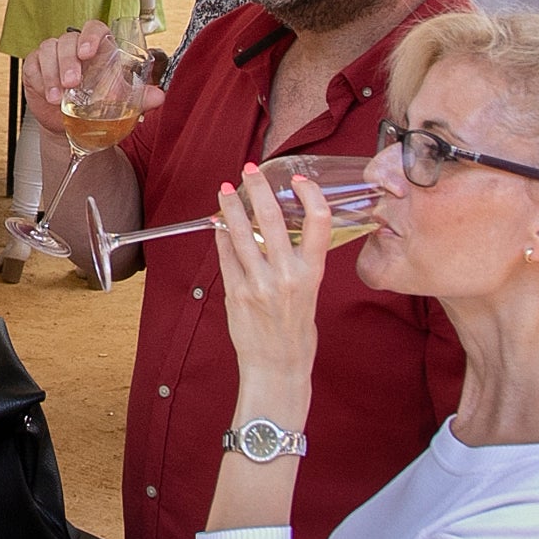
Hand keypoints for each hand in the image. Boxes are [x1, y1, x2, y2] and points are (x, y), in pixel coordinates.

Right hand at [20, 23, 160, 134]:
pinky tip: (48, 95)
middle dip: (69, 61)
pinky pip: (33, 65)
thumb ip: (140, 98)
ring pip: (49, 50)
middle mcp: (73, 47)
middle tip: (73, 83)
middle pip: (68, 41)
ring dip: (52, 73)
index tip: (88, 52)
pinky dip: (40, 80)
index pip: (94, 28)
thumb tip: (159, 96)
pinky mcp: (35, 67)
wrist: (72, 127)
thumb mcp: (120, 103)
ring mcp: (52, 55)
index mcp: (97, 48)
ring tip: (59, 96)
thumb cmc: (96, 107)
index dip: (90, 36)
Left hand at [212, 165, 328, 408]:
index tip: (300, 179)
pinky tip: (218, 224)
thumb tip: (280, 231)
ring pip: (241, 233)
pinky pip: (226, 255)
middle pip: (272, 218)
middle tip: (249, 170)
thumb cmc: (297, 332)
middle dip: (258, 188)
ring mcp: (259, 284)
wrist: (277, 369)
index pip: (319, 222)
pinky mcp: (236, 293)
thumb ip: (297, 263)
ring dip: (231, 207)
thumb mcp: (310, 294)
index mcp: (312, 273)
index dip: (311, 195)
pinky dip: (221, 236)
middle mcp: (287, 275)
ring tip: (225, 190)